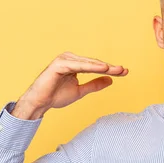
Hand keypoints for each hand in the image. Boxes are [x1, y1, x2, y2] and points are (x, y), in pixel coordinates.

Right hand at [12, 51, 128, 119]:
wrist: (39, 103)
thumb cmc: (56, 96)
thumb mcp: (80, 91)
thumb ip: (94, 85)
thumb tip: (110, 80)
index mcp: (75, 64)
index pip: (96, 66)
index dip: (110, 69)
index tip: (124, 72)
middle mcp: (70, 59)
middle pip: (94, 63)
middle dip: (109, 67)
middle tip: (124, 70)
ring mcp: (64, 60)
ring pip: (87, 63)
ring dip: (102, 66)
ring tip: (115, 69)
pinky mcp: (59, 64)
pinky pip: (78, 65)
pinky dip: (91, 66)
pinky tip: (103, 68)